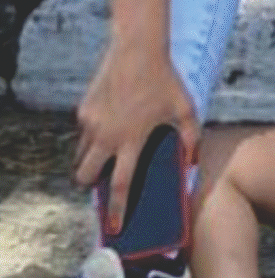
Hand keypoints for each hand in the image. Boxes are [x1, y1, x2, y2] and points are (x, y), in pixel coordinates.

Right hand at [74, 45, 199, 228]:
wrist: (138, 48)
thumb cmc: (165, 79)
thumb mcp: (185, 109)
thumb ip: (190, 138)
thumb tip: (191, 163)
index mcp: (132, 140)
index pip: (120, 185)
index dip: (116, 210)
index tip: (113, 228)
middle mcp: (106, 136)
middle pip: (84, 177)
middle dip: (89, 185)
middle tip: (101, 182)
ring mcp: (91, 123)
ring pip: (81, 156)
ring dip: (90, 160)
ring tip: (108, 153)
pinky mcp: (83, 110)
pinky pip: (84, 132)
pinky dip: (93, 135)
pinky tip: (111, 121)